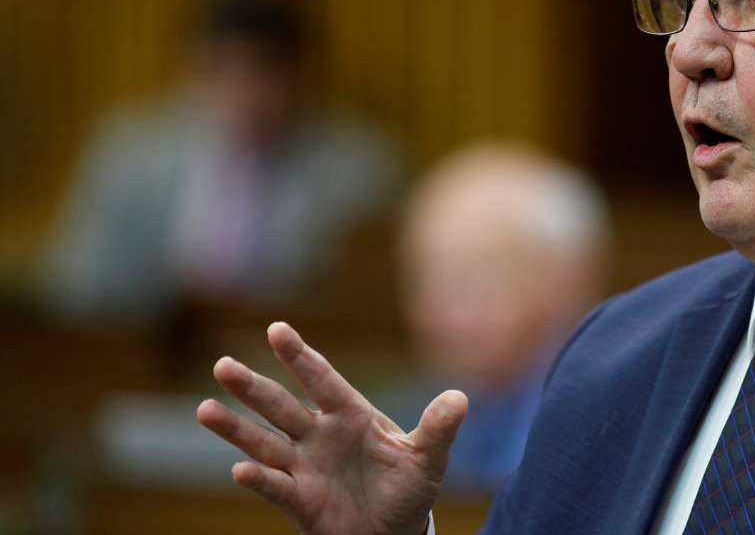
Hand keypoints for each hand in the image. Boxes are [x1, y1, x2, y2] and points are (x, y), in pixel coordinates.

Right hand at [197, 321, 466, 534]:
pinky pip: (276, 487)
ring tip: (205, 408)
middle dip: (253, 388)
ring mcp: (306, 467)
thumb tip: (460, 398)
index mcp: (351, 415)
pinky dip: (260, 478)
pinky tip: (241, 468)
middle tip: (222, 364)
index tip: (277, 329)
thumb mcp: (428, 457)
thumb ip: (439, 428)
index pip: (322, 380)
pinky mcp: (301, 501)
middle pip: (282, 406)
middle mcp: (321, 436)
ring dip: (236, 428)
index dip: (300, 356)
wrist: (394, 533)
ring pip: (265, 442)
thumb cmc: (409, 487)